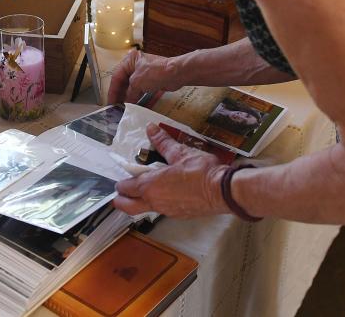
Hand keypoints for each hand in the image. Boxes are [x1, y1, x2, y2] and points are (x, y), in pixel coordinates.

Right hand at [107, 49, 180, 104]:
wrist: (177, 74)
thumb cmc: (156, 73)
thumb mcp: (137, 82)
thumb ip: (129, 93)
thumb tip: (125, 104)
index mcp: (129, 60)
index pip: (116, 76)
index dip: (113, 91)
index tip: (110, 102)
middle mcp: (135, 64)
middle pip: (123, 81)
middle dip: (119, 94)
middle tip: (115, 107)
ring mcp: (143, 72)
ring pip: (131, 86)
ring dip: (127, 97)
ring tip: (122, 108)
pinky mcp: (150, 80)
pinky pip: (139, 90)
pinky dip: (136, 97)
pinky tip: (132, 105)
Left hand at [113, 124, 230, 217]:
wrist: (224, 191)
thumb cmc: (200, 171)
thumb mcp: (180, 153)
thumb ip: (163, 142)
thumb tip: (151, 128)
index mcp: (150, 186)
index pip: (125, 188)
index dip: (121, 182)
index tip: (123, 176)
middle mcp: (155, 202)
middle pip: (127, 206)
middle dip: (121, 199)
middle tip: (122, 191)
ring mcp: (166, 211)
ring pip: (144, 209)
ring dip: (139, 201)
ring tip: (145, 189)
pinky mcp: (179, 215)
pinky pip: (161, 210)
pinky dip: (157, 203)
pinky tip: (167, 193)